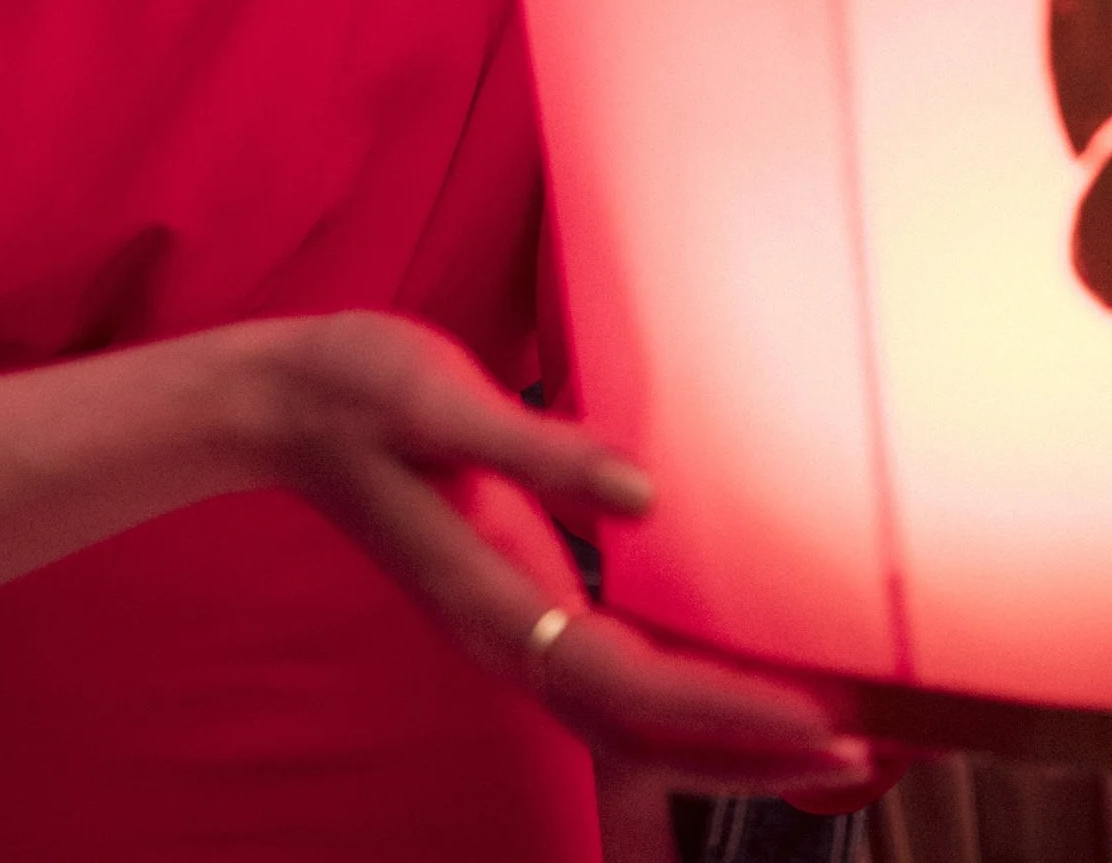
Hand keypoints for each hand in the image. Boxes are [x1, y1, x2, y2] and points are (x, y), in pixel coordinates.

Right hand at [261, 313, 875, 798]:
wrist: (283, 405)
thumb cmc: (356, 388)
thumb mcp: (438, 393)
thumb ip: (537, 445)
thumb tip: (642, 491)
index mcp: (492, 594)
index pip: (631, 680)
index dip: (730, 709)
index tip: (817, 716)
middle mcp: (504, 635)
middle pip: (640, 735)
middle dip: (752, 755)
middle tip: (861, 748)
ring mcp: (505, 631)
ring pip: (627, 725)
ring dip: (726, 743)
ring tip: (823, 740)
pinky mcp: (511, 608)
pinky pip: (607, 687)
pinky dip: (680, 709)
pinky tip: (727, 695)